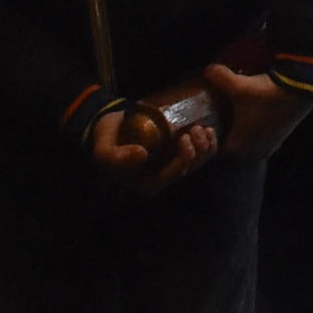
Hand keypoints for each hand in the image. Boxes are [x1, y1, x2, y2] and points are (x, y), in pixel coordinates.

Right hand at [89, 108, 215, 196]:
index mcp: (147, 184)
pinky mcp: (177, 155)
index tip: (184, 137)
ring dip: (206, 145)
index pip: (176, 173)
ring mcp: (171, 167)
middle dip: (199, 149)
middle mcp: (162, 180)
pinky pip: (200, 154)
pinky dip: (209, 144)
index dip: (186, 157)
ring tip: (202, 128)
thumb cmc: (106, 141)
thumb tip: (142, 155)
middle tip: (196, 128)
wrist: (110, 129)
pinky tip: (209, 131)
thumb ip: (116, 157)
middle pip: (191, 168)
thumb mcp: (104, 150)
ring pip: (199, 162)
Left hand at [205, 64, 312, 162]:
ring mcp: (269, 147)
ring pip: (245, 143)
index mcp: (239, 147)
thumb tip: (207, 70)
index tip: (205, 120)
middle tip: (218, 115)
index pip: (214, 148)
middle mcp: (253, 152)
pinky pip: (259, 139)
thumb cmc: (266, 93)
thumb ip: (217, 77)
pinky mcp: (279, 139)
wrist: (302, 88)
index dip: (207, 135)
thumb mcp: (237, 84)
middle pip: (230, 146)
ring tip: (236, 112)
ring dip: (239, 131)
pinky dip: (253, 129)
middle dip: (223, 133)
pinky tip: (252, 113)